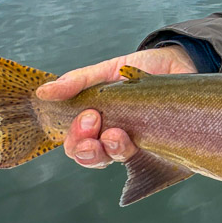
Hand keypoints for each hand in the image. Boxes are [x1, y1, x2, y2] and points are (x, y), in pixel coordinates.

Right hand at [35, 45, 196, 168]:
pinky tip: (137, 138)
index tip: (88, 116)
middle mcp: (113, 138)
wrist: (178, 62)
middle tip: (94, 123)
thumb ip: (77, 82)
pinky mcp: (160, 144)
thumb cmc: (138, 71)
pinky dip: (136, 148)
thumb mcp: (105, 71)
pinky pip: (146, 157)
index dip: (76, 138)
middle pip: (90, 158)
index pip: (76, 144)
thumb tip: (43, 92)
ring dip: (111, 149)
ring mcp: (136, 143)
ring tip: (117, 134)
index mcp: (97, 123)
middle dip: (86, 148)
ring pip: (114, 159)